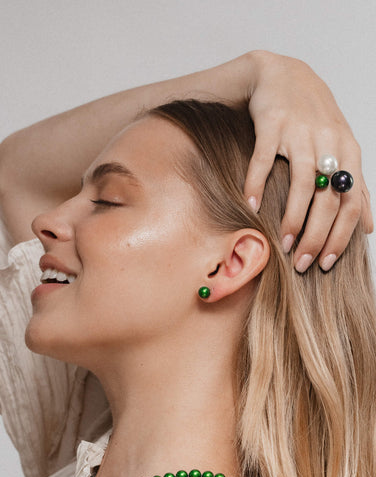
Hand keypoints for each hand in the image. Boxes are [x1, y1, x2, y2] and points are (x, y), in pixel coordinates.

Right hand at [243, 51, 372, 271]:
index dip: (341, 237)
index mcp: (349, 152)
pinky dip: (255, 185)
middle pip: (328, 199)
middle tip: (302, 263)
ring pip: (302, 184)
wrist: (283, 76)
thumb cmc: (313, 118)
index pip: (351, 203)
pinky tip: (250, 207)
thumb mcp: (343, 149)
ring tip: (282, 243)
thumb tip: (369, 227)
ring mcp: (300, 133)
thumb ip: (357, 187)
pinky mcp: (272, 125)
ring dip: (292, 218)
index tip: (327, 263)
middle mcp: (329, 143)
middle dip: (316, 236)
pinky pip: (263, 161)